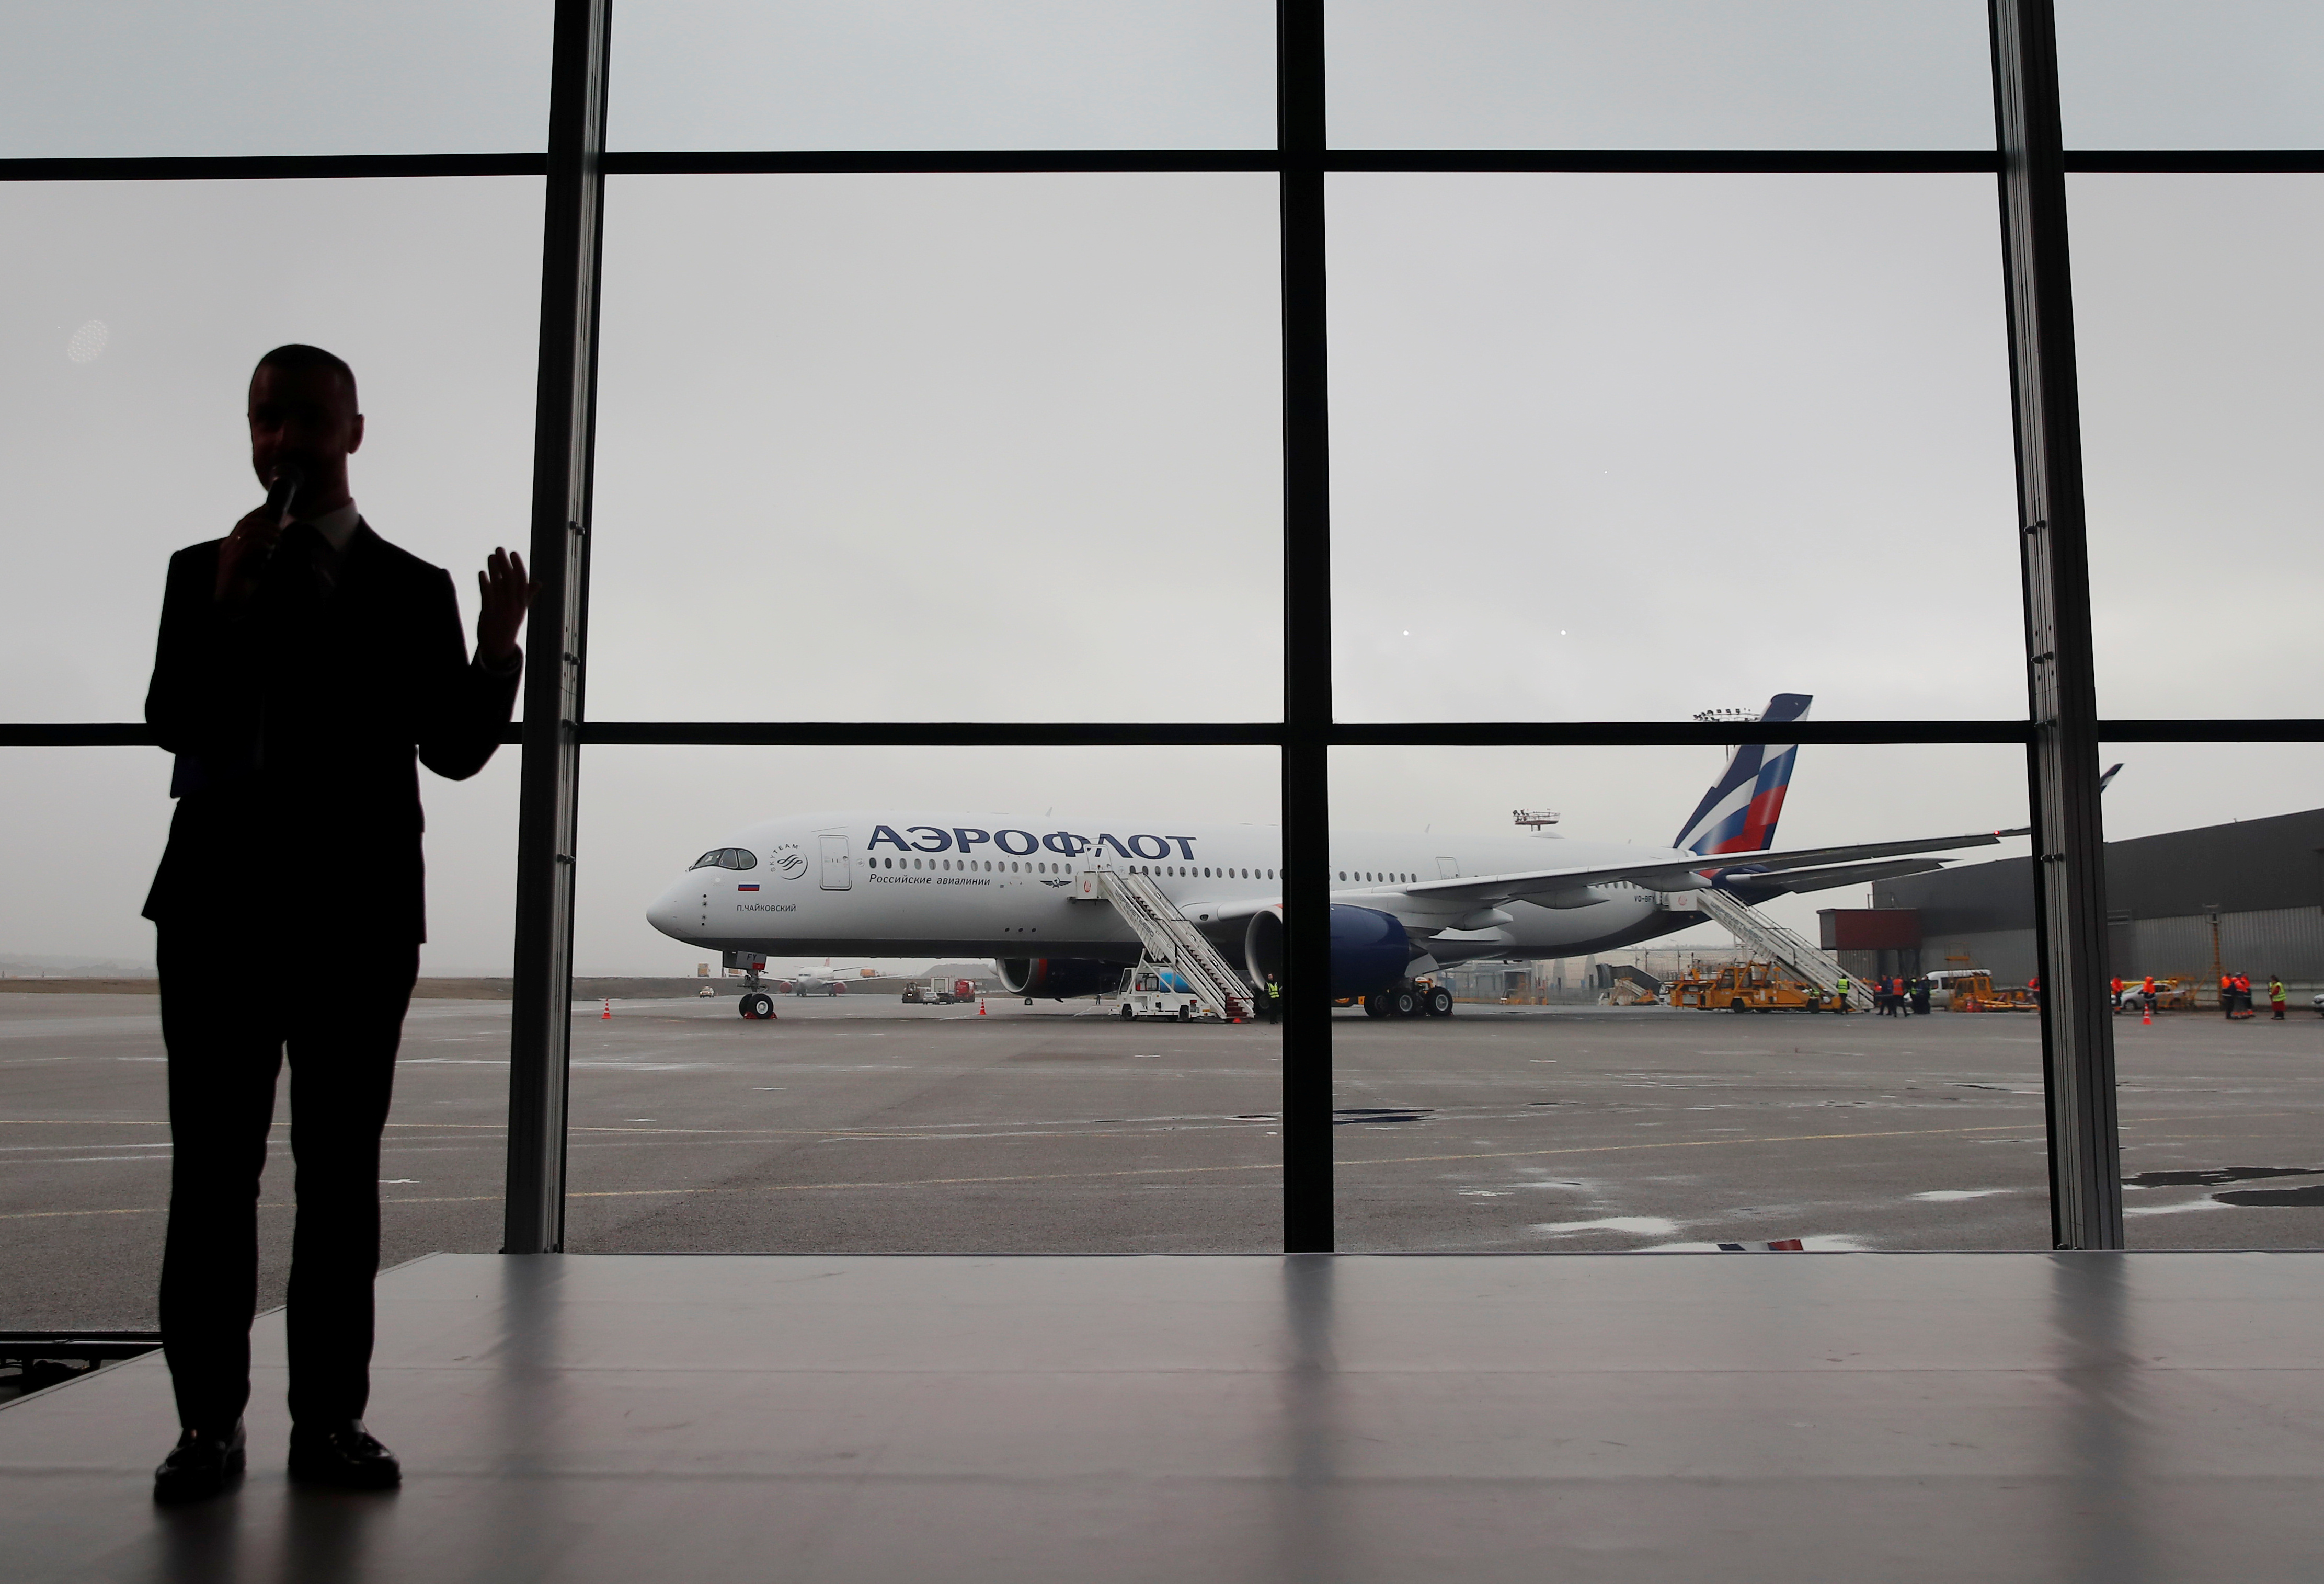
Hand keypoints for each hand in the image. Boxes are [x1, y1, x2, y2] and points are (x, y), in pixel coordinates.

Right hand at [214, 503, 287, 601]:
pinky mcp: (233, 563)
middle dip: (266, 523)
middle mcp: (227, 546)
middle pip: (246, 524)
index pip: (242, 522)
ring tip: (278, 540)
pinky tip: (271, 549)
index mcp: (231, 544)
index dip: (255, 513)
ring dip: (267, 533)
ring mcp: (229, 554)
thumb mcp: (253, 563)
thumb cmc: (244, 584)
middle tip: (280, 530)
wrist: (231, 601)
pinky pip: (248, 546)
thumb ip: (259, 551)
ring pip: (248, 532)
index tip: (268, 507)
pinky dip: (262, 544)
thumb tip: (276, 542)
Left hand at [476, 546, 533, 663]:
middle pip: (510, 581)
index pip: (522, 581)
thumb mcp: (520, 611)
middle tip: (499, 549)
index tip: (513, 553)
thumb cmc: (508, 626)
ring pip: (499, 586)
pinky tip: (482, 573)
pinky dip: (485, 584)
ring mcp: (502, 611)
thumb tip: (538, 582)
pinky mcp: (489, 615)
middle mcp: (513, 606)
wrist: (499, 648)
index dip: (518, 566)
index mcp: (521, 604)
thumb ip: (527, 595)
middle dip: (505, 563)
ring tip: (490, 556)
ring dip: (494, 569)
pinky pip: (488, 597)